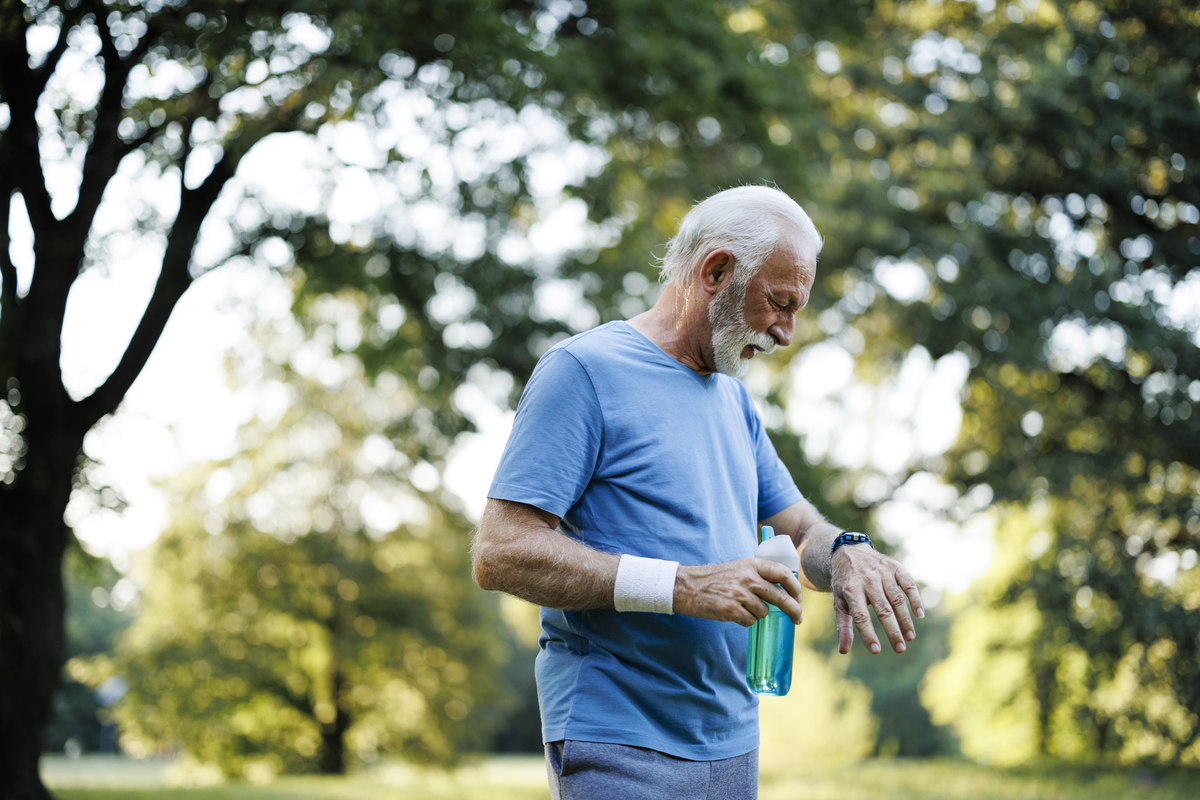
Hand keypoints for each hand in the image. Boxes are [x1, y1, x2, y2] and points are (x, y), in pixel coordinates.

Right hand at [673, 558, 802, 626]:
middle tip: (797, 618)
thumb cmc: (715, 578)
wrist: (688, 586)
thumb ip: (758, 574)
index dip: (795, 587)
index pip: (782, 573)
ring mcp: (739, 594)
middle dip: (793, 610)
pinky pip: (750, 621)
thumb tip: (784, 588)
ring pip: (764, 611)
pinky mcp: (730, 609)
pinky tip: (735, 613)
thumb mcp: (739, 567)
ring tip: (743, 607)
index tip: (799, 597)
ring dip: (758, 614)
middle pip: (780, 596)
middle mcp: (747, 577)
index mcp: (751, 564)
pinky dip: (746, 620)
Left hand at [831, 546, 923, 654]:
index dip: (868, 634)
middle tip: (900, 649)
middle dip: (893, 631)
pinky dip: (915, 599)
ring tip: (910, 637)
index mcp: (850, 589)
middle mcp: (867, 580)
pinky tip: (919, 614)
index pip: (861, 616)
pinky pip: (908, 584)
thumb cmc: (845, 584)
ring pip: (897, 599)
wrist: (849, 552)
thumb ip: (843, 626)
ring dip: (905, 619)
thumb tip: (843, 651)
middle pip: (883, 610)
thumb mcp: (839, 602)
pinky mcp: (894, 567)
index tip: (876, 651)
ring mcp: (882, 572)